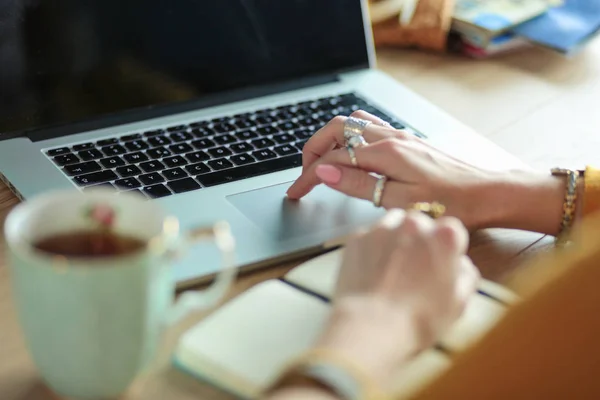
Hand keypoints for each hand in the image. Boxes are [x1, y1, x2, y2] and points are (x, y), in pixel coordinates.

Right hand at [287, 111, 566, 233]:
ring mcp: (400, 137)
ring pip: (353, 125)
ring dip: (331, 139)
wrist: (488, 194)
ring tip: (321, 162)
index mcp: (386, 153)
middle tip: (303, 173)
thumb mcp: (401, 202)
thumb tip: (325, 171)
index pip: (333, 158)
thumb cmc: (451, 203)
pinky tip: (351, 151)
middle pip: (337, 130)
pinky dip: (350, 136)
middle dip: (313, 148)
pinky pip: (371, 128)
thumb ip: (359, 184)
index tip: (295, 192)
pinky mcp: (408, 142)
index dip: (308, 175)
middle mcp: (391, 138)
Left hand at [316, 210, 478, 384]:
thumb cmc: (420, 320)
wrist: (369, 327)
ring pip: (394, 224)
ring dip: (396, 238)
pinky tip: (370, 272)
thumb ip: (466, 275)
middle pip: (421, 223)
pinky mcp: (357, 237)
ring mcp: (382, 228)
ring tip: (391, 268)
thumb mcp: (458, 303)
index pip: (453, 229)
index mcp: (445, 237)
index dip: (447, 247)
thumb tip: (460, 263)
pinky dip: (372, 248)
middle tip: (414, 268)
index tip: (441, 263)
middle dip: (420, 240)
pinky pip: (370, 236)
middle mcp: (414, 224)